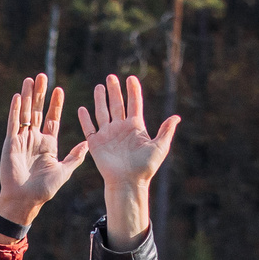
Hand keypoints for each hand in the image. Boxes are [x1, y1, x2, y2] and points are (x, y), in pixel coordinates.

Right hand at [0, 75, 85, 227]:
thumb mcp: (64, 171)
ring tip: (30, 79)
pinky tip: (18, 96)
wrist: (25, 200)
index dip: (55, 104)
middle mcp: (34, 139)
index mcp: (48, 144)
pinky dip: (16, 110)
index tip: (59, 89)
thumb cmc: (44, 189)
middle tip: (43, 76)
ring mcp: (22, 140)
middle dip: (41, 94)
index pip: (52, 119)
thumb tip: (88, 143)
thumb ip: (75, 156)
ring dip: (28, 96)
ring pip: (25, 113)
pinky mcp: (11, 143)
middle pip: (38, 111)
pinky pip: (14, 123)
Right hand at [74, 74, 179, 191]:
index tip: (131, 78)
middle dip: (114, 90)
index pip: (134, 104)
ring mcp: (108, 135)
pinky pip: (89, 128)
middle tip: (111, 77)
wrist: (128, 182)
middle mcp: (121, 128)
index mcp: (136, 127)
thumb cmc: (145, 167)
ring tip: (99, 86)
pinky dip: (85, 119)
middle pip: (117, 104)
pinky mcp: (96, 143)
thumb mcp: (160, 147)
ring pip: (103, 112)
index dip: (133, 91)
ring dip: (100, 100)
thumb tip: (177, 117)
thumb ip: (166, 131)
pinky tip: (82, 108)